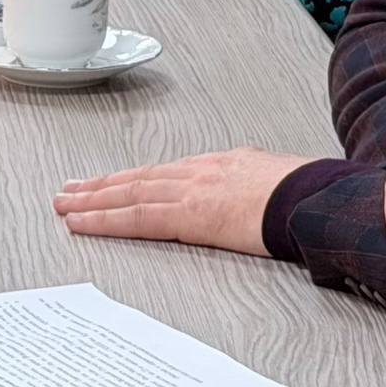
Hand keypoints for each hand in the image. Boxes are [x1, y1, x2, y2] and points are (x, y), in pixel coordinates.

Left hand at [53, 148, 311, 256]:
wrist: (320, 199)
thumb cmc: (311, 195)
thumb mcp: (279, 182)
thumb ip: (257, 188)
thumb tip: (256, 198)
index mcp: (221, 164)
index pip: (164, 173)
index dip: (132, 179)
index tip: (109, 183)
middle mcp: (201, 171)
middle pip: (139, 178)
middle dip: (100, 186)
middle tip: (68, 191)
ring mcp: (194, 189)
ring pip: (129, 194)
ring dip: (92, 201)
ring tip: (65, 206)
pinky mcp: (191, 213)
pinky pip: (137, 217)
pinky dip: (105, 219)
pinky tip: (82, 222)